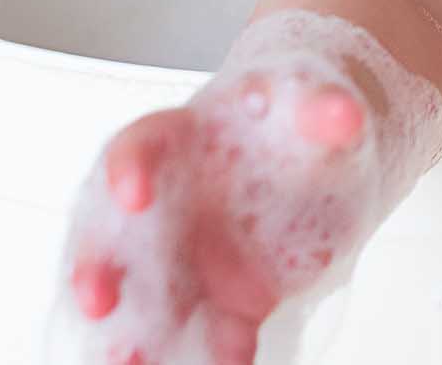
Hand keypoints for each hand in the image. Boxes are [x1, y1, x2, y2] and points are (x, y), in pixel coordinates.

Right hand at [48, 64, 376, 364]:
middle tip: (96, 300)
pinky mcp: (225, 300)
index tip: (134, 194)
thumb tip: (346, 113)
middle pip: (113, 235)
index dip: (128, 169)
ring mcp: (189, 259)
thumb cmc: (296, 120)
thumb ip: (324, 109)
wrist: (322, 161)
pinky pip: (211, 332)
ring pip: (145, 300)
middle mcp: (167, 204)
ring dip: (132, 332)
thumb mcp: (315, 102)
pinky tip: (233, 358)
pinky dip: (216, 351)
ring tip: (130, 361)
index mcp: (179, 138)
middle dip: (96, 269)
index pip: (137, 147)